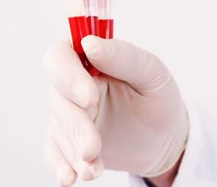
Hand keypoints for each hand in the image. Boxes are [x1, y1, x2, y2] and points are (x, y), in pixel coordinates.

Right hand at [43, 36, 188, 185]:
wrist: (162, 138)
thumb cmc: (158, 98)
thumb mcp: (151, 73)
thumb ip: (123, 56)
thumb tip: (89, 43)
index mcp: (89, 58)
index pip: (60, 56)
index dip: (67, 76)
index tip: (90, 98)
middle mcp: (73, 83)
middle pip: (57, 98)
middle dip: (75, 125)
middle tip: (93, 147)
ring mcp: (69, 113)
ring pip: (58, 128)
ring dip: (74, 151)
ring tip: (94, 169)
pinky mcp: (69, 140)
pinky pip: (55, 151)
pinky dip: (60, 165)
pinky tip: (69, 178)